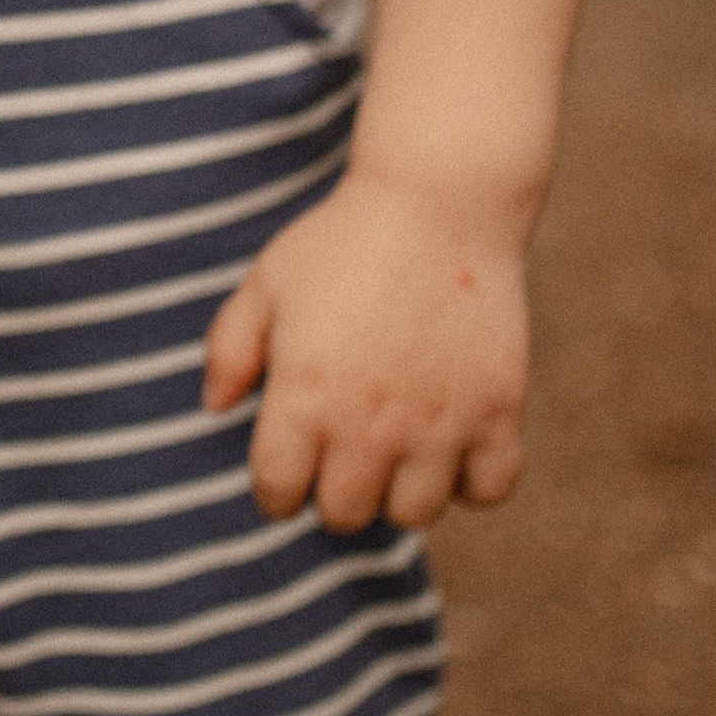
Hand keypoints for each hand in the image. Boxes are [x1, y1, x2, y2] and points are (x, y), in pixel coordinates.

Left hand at [202, 166, 530, 531]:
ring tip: (395, 450)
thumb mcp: (266, 283)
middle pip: (346, 515)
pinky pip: (490, 489)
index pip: (278, 493)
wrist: (438, 201)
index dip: (276, 490)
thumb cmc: (341, 240)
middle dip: (334, 493)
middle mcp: (370, 422)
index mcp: (303, 395)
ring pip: (415, 514)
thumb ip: (229, 347)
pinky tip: (452, 445)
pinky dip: (471, 481)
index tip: (287, 469)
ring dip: (399, 491)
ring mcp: (440, 421)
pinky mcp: (499, 410)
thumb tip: (217, 407)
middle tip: (341, 456)